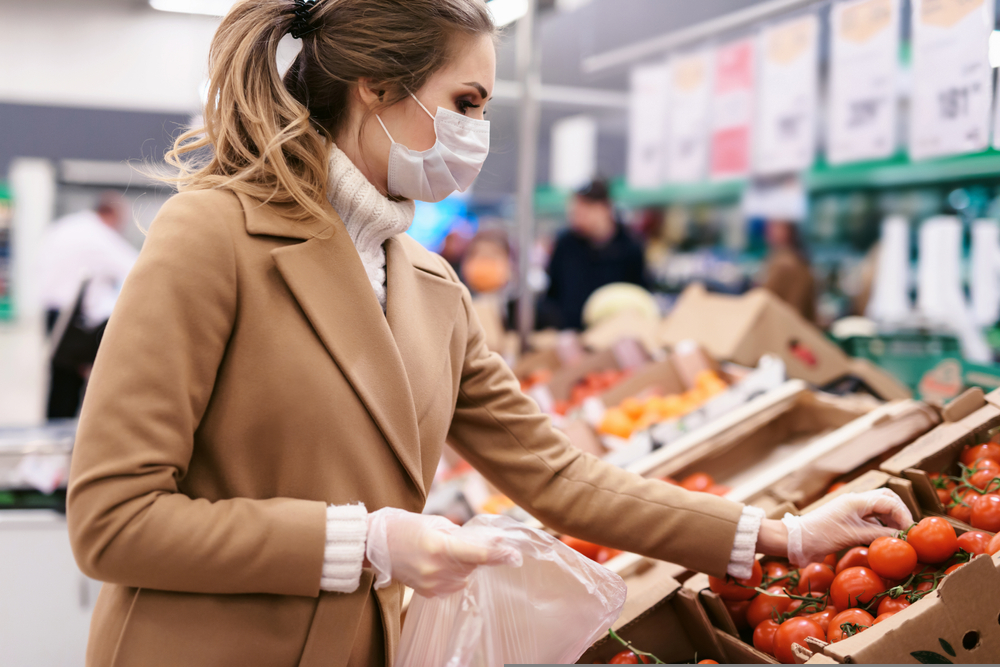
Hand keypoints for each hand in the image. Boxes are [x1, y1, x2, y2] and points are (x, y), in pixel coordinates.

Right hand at [366, 508, 519, 597]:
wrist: (375, 545)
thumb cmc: (406, 527)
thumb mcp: (437, 523)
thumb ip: (464, 535)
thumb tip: (494, 542)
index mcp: (439, 547)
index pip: (478, 554)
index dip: (499, 555)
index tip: (514, 554)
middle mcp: (437, 570)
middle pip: (474, 565)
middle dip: (478, 554)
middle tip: (467, 541)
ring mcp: (432, 584)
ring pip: (466, 576)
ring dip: (466, 565)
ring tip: (445, 551)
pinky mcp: (428, 593)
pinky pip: (454, 584)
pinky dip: (454, 574)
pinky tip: (440, 563)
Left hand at [781, 489, 912, 566]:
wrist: (796, 541)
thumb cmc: (821, 536)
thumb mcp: (852, 535)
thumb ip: (878, 534)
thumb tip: (903, 537)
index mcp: (856, 500)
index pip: (889, 501)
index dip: (903, 515)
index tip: (910, 533)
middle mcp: (855, 501)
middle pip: (886, 499)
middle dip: (900, 513)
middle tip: (907, 531)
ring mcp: (851, 509)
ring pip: (879, 508)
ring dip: (891, 519)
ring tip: (899, 536)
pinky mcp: (848, 519)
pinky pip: (870, 517)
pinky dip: (881, 525)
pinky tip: (885, 537)